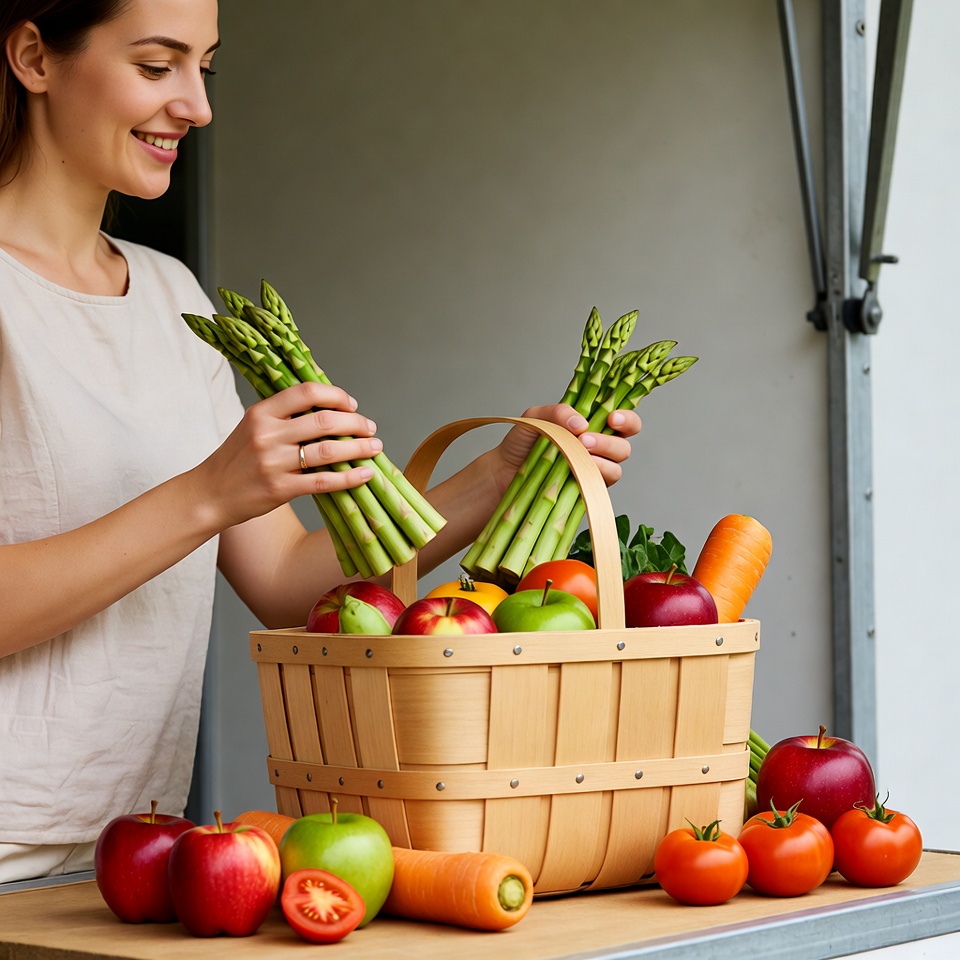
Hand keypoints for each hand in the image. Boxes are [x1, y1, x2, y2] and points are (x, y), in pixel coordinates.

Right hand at [197, 382, 382, 528]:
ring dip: (359, 448)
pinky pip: (324, 481)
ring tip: (375, 448)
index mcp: (262, 412)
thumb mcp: (253, 426)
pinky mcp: (280, 489)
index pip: (307, 392)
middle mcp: (267, 434)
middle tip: (371, 428)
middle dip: (356, 423)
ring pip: (329, 451)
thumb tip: (330, 409)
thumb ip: (285, 416)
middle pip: (324, 420)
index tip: (352, 405)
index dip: (336, 396)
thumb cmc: (237, 459)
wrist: (210, 494)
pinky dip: (350, 477)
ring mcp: (273, 463)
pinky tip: (365, 474)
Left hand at [494, 403, 640, 492]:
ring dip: (601, 461)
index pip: (624, 422)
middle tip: (584, 440)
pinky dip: (591, 478)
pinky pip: (599, 487)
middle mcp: (598, 450)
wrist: (503, 471)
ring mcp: (592, 473)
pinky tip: (576, 472)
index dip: (627, 419)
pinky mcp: (585, 492)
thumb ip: (558, 412)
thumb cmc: (522, 442)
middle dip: (609, 443)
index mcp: (592, 427)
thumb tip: (581, 423)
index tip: (612, 417)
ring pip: (616, 468)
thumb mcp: (536, 416)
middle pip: (624, 447)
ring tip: (578, 454)